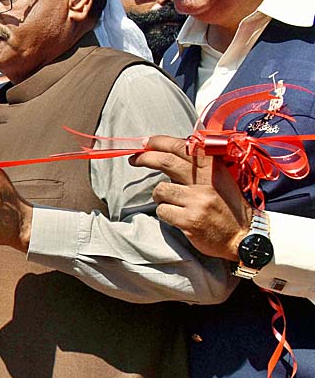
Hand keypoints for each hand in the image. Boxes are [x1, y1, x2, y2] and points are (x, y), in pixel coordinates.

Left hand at [130, 135, 251, 260]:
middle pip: (166, 162)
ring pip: (160, 189)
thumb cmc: (228, 207)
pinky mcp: (189, 220)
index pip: (183, 147)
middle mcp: (206, 182)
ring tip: (174, 203)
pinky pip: (162, 211)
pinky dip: (165, 213)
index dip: (160, 142)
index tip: (145, 142)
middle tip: (134, 159)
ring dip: (160, 196)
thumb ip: (200, 166)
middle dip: (145, 158)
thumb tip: (169, 152)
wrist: (244, 236)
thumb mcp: (221, 179)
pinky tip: (178, 217)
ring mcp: (197, 201)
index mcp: (214, 169)